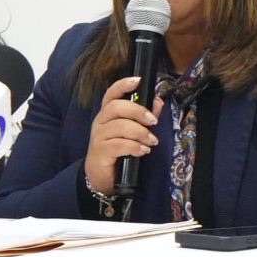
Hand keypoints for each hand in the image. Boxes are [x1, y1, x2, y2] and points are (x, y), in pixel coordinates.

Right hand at [83, 76, 164, 195]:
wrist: (101, 175)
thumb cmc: (117, 149)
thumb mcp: (133, 131)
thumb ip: (145, 116)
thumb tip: (158, 101)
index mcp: (107, 113)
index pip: (111, 94)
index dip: (123, 85)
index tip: (138, 80)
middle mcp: (100, 122)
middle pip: (116, 107)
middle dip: (138, 111)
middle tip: (154, 122)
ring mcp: (98, 137)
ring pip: (119, 127)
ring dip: (140, 133)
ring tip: (152, 141)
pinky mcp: (100, 152)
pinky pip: (119, 145)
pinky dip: (134, 147)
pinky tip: (143, 151)